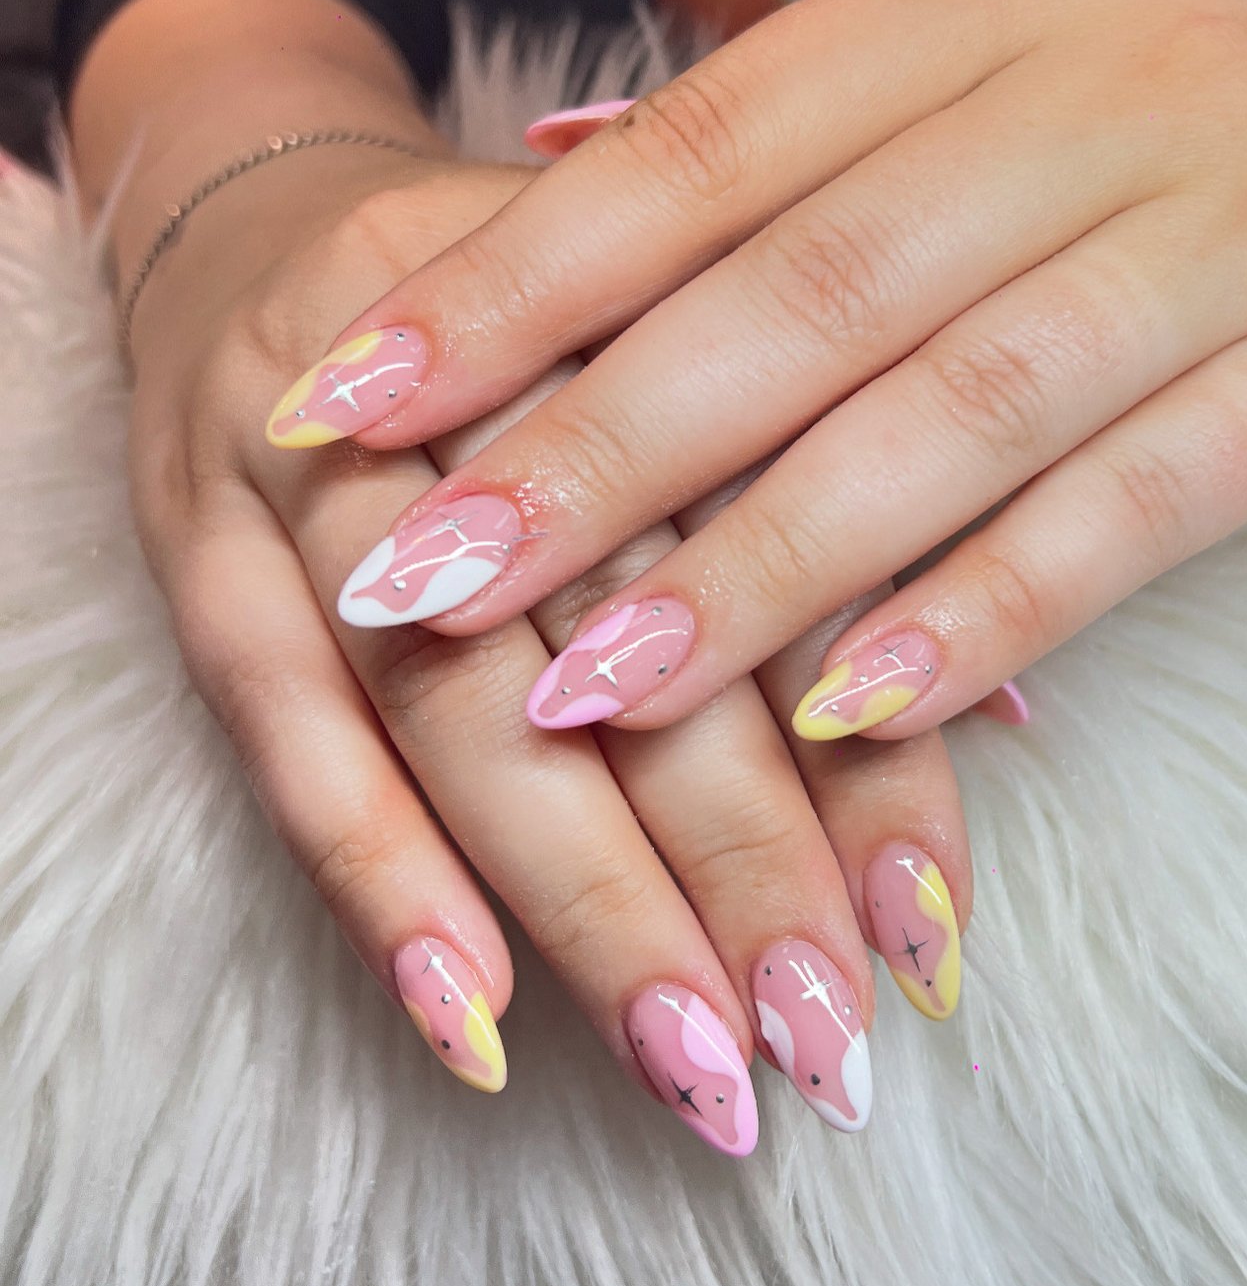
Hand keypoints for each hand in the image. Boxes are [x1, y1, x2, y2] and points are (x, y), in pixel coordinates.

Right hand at [125, 142, 972, 1153]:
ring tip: (695, 1065)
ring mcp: (319, 459)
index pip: (781, 551)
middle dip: (740, 858)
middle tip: (827, 1042)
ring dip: (582, 900)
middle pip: (628, 633)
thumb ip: (842, 518)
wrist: (264, 220)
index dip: (864, 748)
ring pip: (460, 698)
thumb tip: (1013, 714)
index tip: (933, 937)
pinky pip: (278, 726)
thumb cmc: (539, 328)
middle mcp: (482, 371)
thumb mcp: (706, 370)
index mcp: (651, 302)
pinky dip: (376, 877)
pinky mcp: (194, 540)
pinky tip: (471, 1022)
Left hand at [275, 0, 1246, 741]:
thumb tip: (539, 166)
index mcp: (969, 6)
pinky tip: (852, 713)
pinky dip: (993, 612)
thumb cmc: (1162, 68)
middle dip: (594, 451)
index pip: (706, 147)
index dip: (519, 280)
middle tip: (418, 579)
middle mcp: (1085, 109)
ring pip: (958, 414)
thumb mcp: (981, 25)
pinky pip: (1138, 505)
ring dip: (761, 566)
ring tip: (590, 690)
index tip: (353, 403)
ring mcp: (1214, 244)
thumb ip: (783, 120)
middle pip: (807, 294)